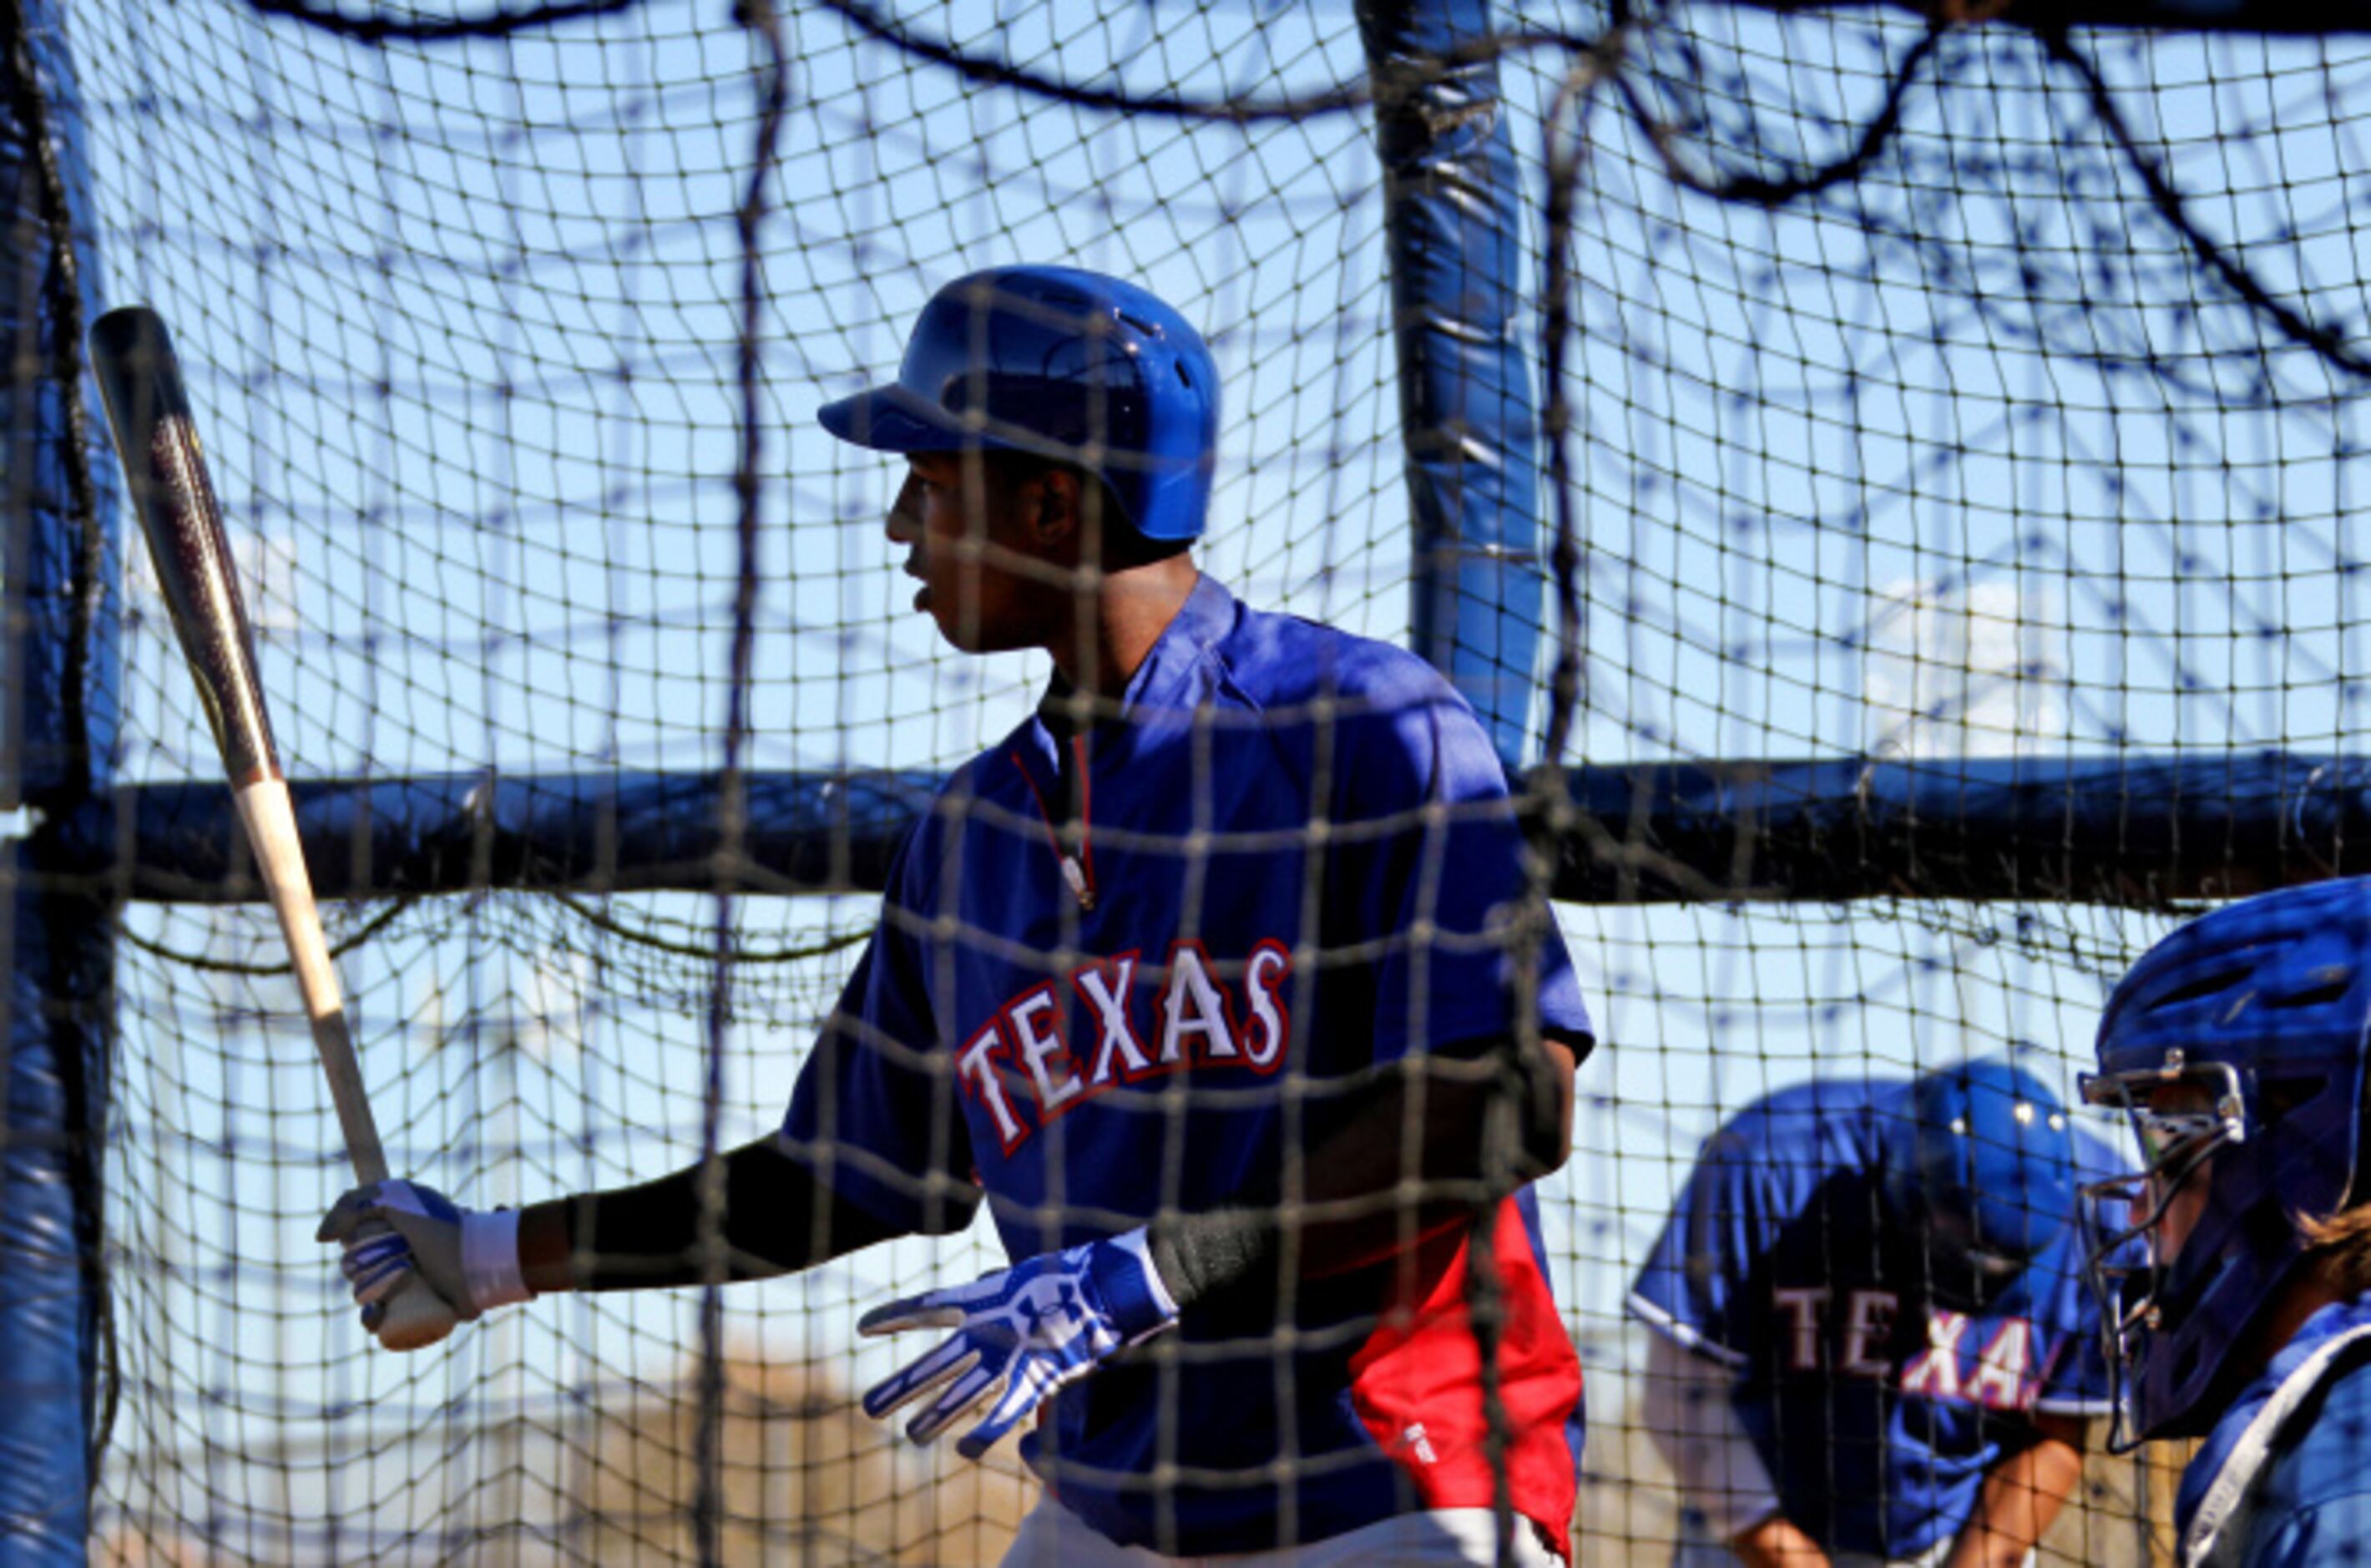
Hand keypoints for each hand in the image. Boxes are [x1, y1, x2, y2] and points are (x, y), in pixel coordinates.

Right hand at [316, 1179, 532, 1341]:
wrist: (480, 1259)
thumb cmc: (444, 1226)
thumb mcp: (398, 1198)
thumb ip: (354, 1204)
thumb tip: (321, 1238)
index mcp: (392, 1237)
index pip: (354, 1247)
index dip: (352, 1247)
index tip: (359, 1241)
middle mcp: (397, 1262)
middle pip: (356, 1273)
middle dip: (361, 1270)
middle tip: (393, 1260)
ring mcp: (406, 1290)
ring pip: (364, 1299)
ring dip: (367, 1294)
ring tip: (392, 1283)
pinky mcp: (416, 1314)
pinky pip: (381, 1325)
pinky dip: (372, 1321)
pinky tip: (375, 1315)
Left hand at [858, 1227, 1177, 1458]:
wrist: (1111, 1284)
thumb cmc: (1072, 1274)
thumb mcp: (1024, 1274)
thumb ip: (999, 1287)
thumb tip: (984, 1286)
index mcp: (982, 1299)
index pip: (926, 1308)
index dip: (893, 1316)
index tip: (863, 1327)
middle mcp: (988, 1331)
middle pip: (933, 1364)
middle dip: (900, 1387)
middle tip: (868, 1408)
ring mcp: (1010, 1358)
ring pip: (960, 1396)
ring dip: (933, 1418)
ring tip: (910, 1436)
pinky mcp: (1037, 1380)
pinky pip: (1004, 1413)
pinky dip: (984, 1434)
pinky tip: (964, 1449)